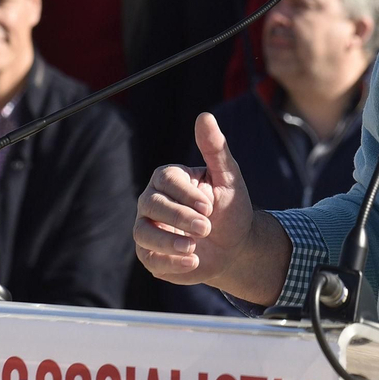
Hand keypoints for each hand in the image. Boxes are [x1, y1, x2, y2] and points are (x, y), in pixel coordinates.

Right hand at [132, 114, 256, 288]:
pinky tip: (193, 262)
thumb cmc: (230, 208)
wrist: (235, 246)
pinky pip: (149, 258)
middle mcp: (152, 201)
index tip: (209, 207)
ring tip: (195, 248)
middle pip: (151, 205)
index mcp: (169, 179)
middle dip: (179, 218)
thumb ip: (216, 149)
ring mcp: (148, 228)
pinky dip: (169, 262)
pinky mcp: (151, 254)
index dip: (186, 194)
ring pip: (143, 232)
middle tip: (207, 227)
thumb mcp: (229, 178)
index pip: (166, 181)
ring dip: (168, 242)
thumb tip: (204, 116)